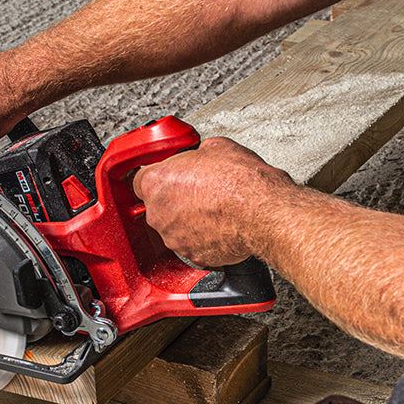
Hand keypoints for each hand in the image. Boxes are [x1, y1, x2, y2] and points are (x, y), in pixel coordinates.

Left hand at [134, 137, 292, 266]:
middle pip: (158, 205)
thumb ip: (197, 156)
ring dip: (189, 219)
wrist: (262, 212)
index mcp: (157, 182)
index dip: (159, 177)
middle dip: (175, 198)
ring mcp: (174, 238)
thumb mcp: (216, 148)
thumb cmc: (241, 181)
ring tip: (214, 209)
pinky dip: (204, 237)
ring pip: (175, 227)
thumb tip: (202, 157)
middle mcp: (159, 213)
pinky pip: (193, 244)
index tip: (170, 176)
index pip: (140, 180)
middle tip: (199, 190)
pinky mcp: (193, 256)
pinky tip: (220, 225)